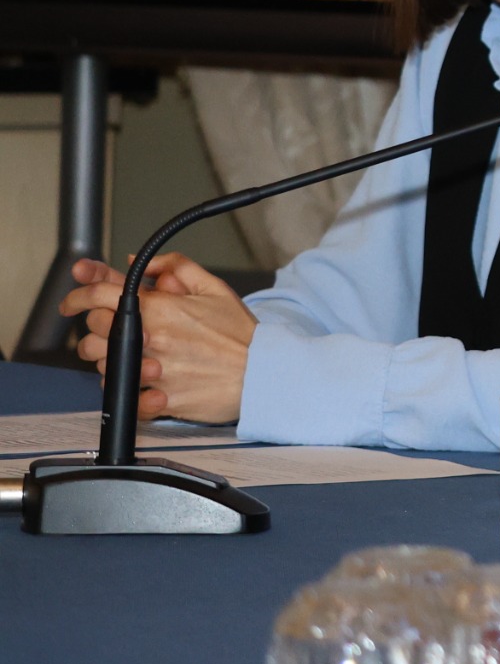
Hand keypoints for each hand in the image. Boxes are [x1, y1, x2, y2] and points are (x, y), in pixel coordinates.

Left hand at [59, 253, 256, 425]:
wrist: (264, 373)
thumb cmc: (242, 335)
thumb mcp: (215, 288)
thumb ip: (177, 267)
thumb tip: (145, 262)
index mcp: (162, 309)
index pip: (100, 295)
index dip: (78, 294)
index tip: (72, 301)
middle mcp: (152, 340)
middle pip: (93, 331)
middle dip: (97, 328)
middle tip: (113, 328)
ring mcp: (152, 371)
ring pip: (102, 365)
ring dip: (111, 359)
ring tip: (135, 355)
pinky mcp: (157, 400)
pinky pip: (123, 397)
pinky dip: (129, 390)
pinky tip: (145, 382)